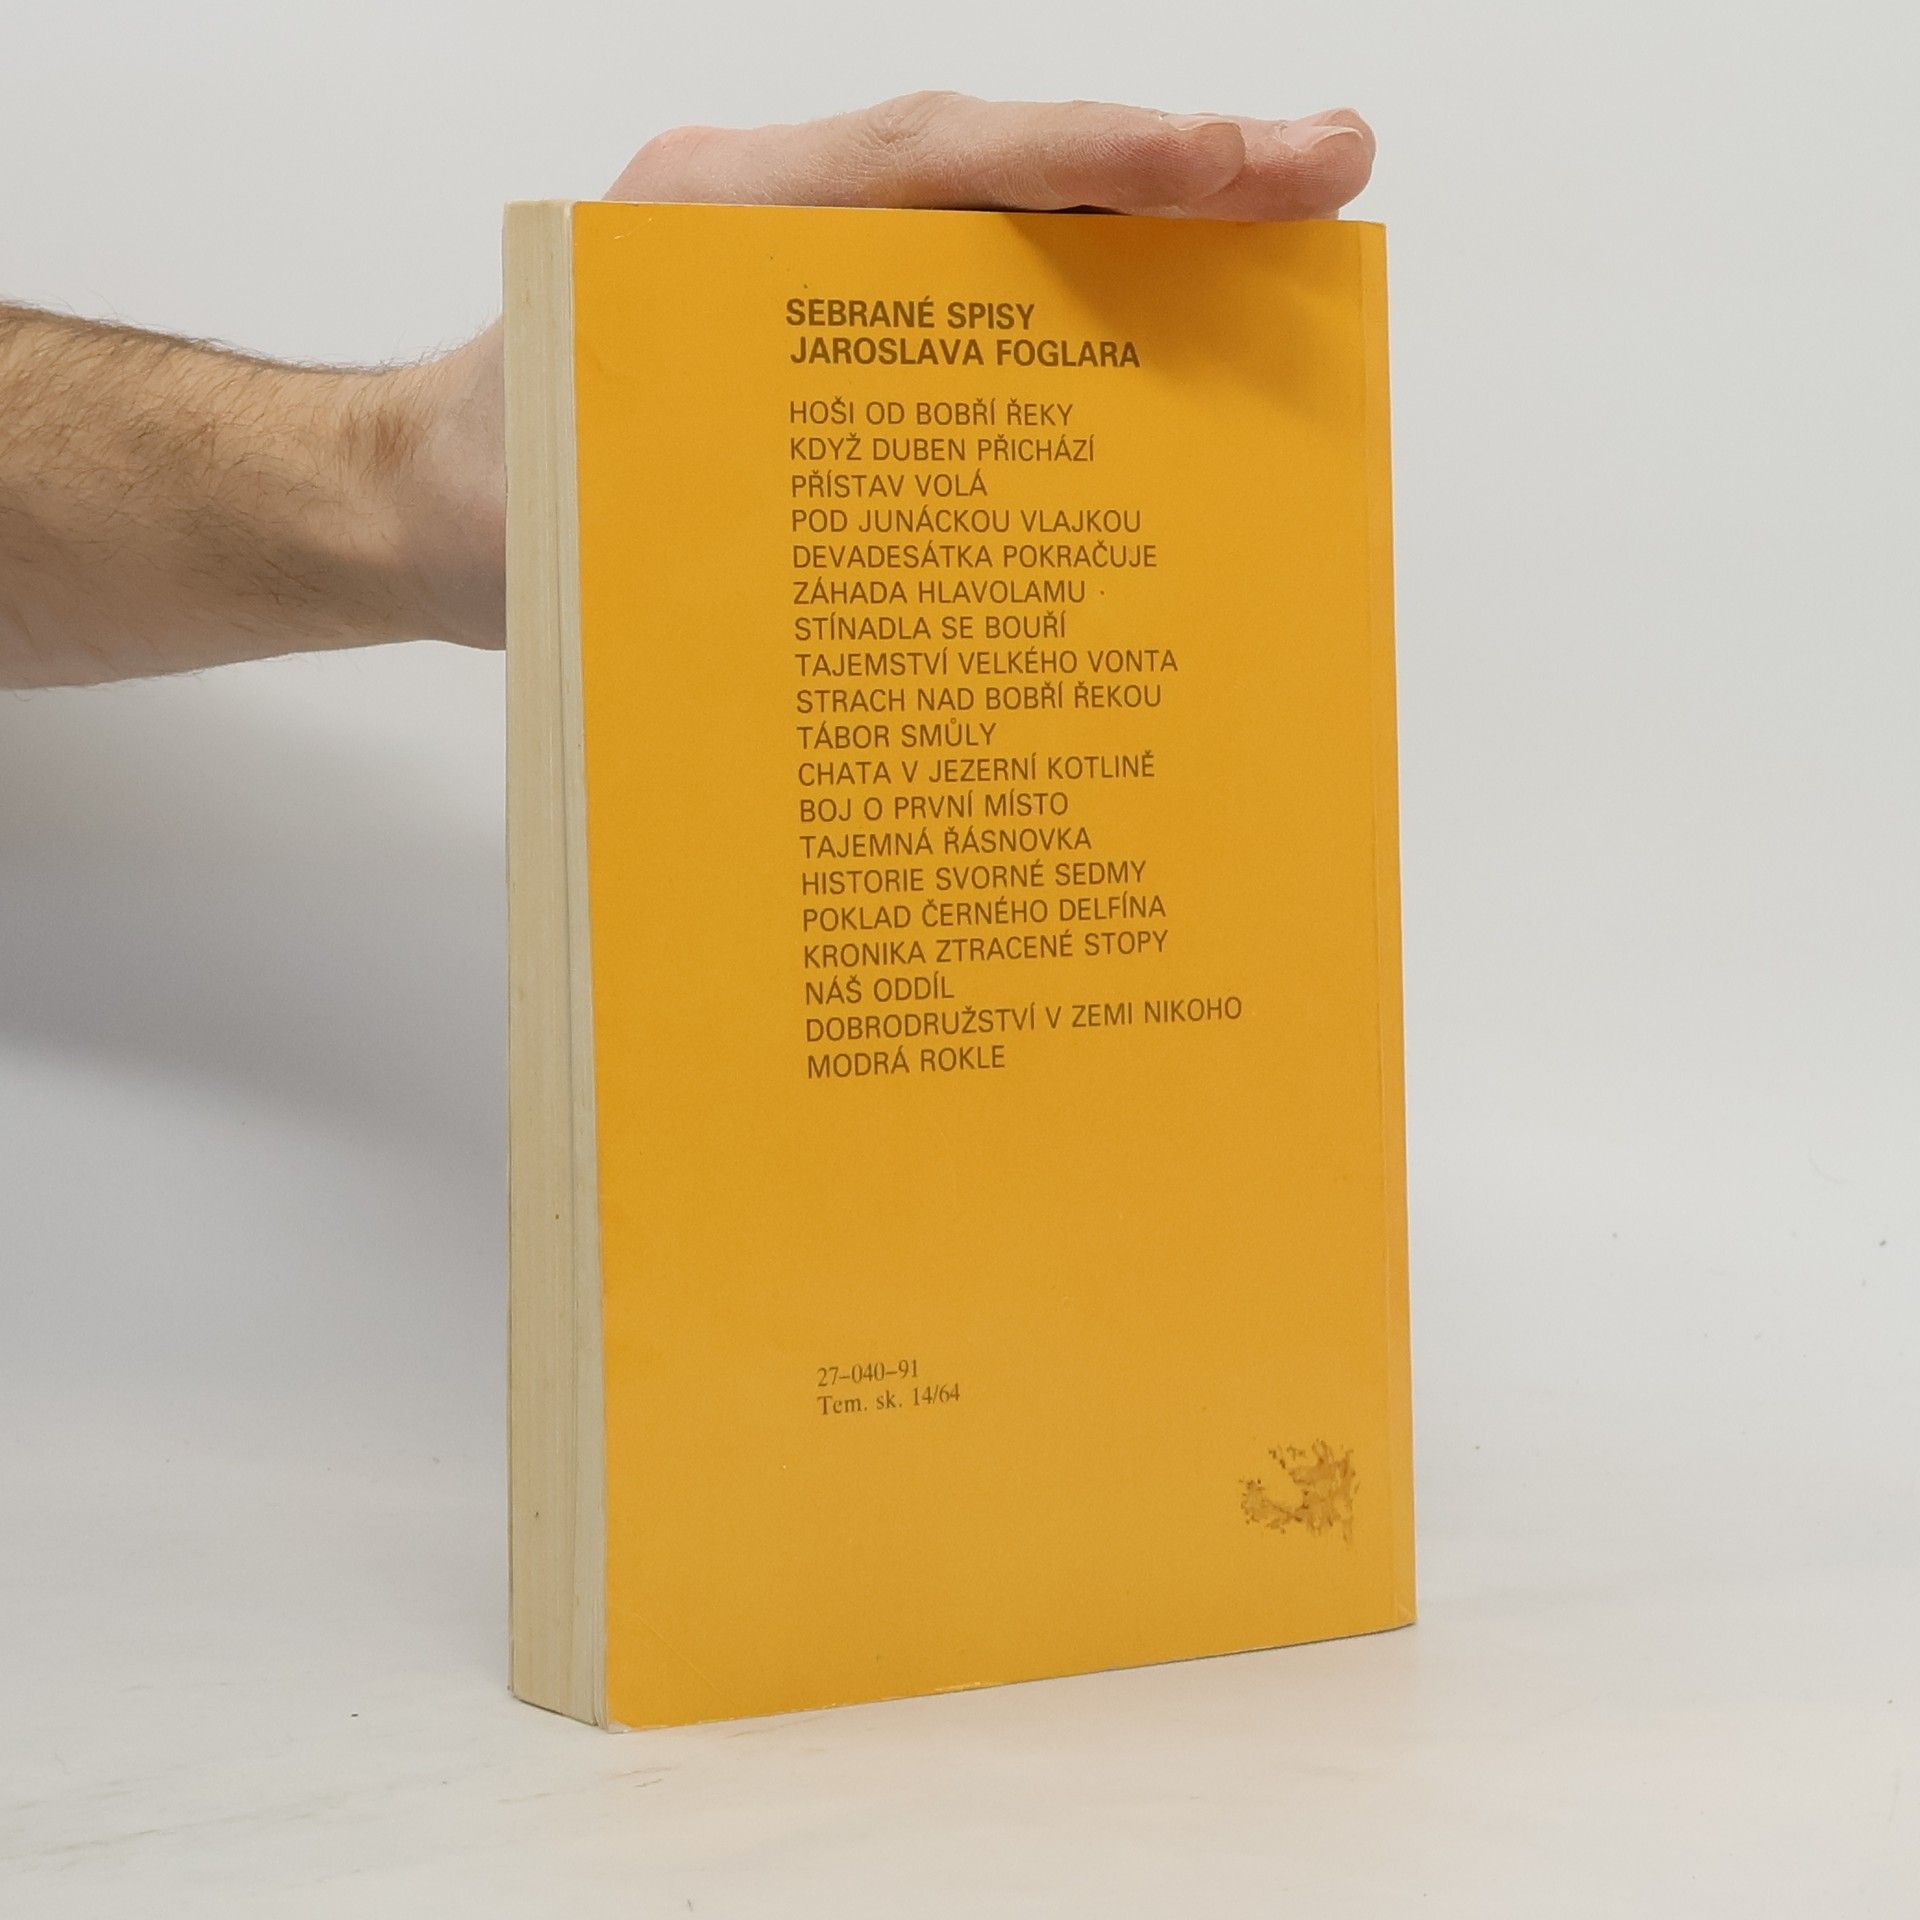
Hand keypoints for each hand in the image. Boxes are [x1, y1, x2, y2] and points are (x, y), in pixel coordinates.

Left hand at [413, 93, 1375, 650]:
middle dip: (1169, 168)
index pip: (939, 159)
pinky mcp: (815, 325)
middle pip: (996, 168)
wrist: (425, 506)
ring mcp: (796, 261)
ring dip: (1137, 228)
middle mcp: (770, 218)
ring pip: (993, 221)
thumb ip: (751, 490)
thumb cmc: (508, 511)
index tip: (1244, 163)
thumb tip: (941, 555)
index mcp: (721, 224)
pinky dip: (1059, 301)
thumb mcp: (609, 503)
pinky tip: (1154, 343)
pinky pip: (956, 291)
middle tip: (1329, 169)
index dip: (1097, 157)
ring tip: (1283, 237)